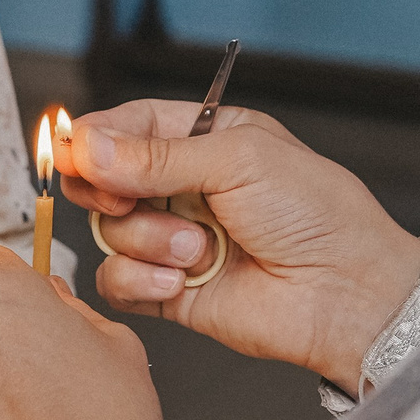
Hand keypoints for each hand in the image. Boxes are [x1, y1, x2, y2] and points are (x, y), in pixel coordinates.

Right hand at [57, 101, 419, 395]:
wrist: (347, 294)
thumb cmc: (318, 215)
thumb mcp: (238, 160)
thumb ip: (156, 156)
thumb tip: (87, 144)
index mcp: (208, 139)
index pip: (129, 126)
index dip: (95, 137)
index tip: (72, 150)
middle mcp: (187, 187)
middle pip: (106, 177)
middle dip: (107, 187)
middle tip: (122, 195)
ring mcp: (176, 239)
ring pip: (111, 230)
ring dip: (147, 238)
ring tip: (197, 248)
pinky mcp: (171, 290)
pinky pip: (119, 281)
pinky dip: (139, 279)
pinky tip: (178, 280)